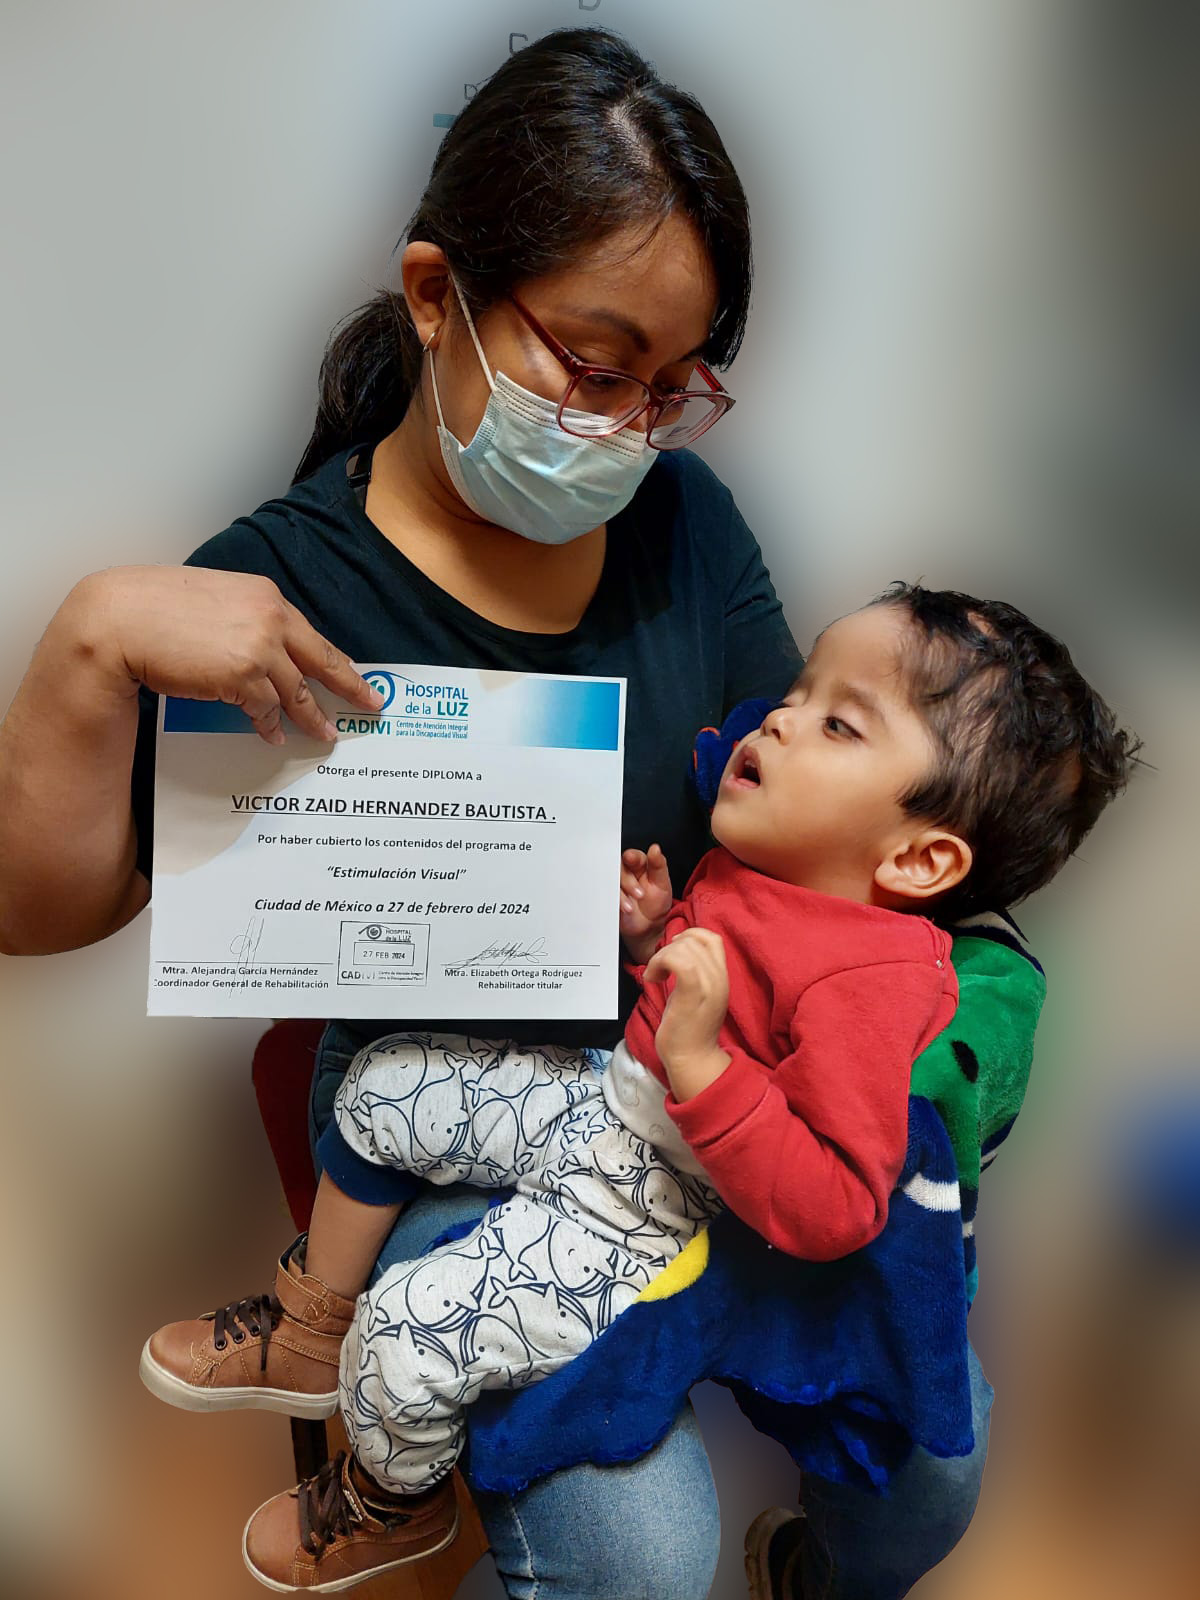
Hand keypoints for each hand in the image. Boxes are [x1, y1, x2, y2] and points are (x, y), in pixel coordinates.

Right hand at [75, 566, 383, 742]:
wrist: (122, 619)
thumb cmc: (155, 607)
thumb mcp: (213, 600)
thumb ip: (245, 619)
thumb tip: (263, 645)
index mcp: (265, 596)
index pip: (310, 634)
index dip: (335, 659)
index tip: (355, 673)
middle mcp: (270, 619)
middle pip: (321, 661)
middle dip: (350, 687)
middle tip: (371, 704)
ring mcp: (259, 648)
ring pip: (296, 692)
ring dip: (309, 717)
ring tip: (322, 734)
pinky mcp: (242, 677)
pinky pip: (266, 709)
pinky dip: (270, 725)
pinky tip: (273, 735)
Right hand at [619, 843, 672, 963]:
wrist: (649, 928)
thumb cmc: (656, 903)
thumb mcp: (662, 883)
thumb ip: (659, 865)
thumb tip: (655, 848)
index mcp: (639, 865)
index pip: (632, 856)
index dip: (631, 857)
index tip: (631, 858)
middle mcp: (625, 874)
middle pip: (618, 869)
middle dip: (627, 880)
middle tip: (640, 894)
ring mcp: (616, 887)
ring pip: (610, 882)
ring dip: (620, 895)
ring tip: (631, 907)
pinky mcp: (609, 899)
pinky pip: (604, 897)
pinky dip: (613, 902)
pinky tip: (623, 909)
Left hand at [643, 926, 730, 1095]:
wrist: (692, 1059)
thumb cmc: (689, 1029)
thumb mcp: (697, 994)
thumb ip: (694, 972)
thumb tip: (676, 949)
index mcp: (721, 977)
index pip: (712, 938)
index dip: (688, 936)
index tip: (672, 952)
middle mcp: (719, 978)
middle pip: (695, 940)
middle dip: (670, 947)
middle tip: (660, 968)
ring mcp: (708, 986)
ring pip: (685, 948)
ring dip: (662, 956)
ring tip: (656, 974)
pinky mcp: (692, 994)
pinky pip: (678, 962)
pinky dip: (660, 963)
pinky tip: (653, 978)